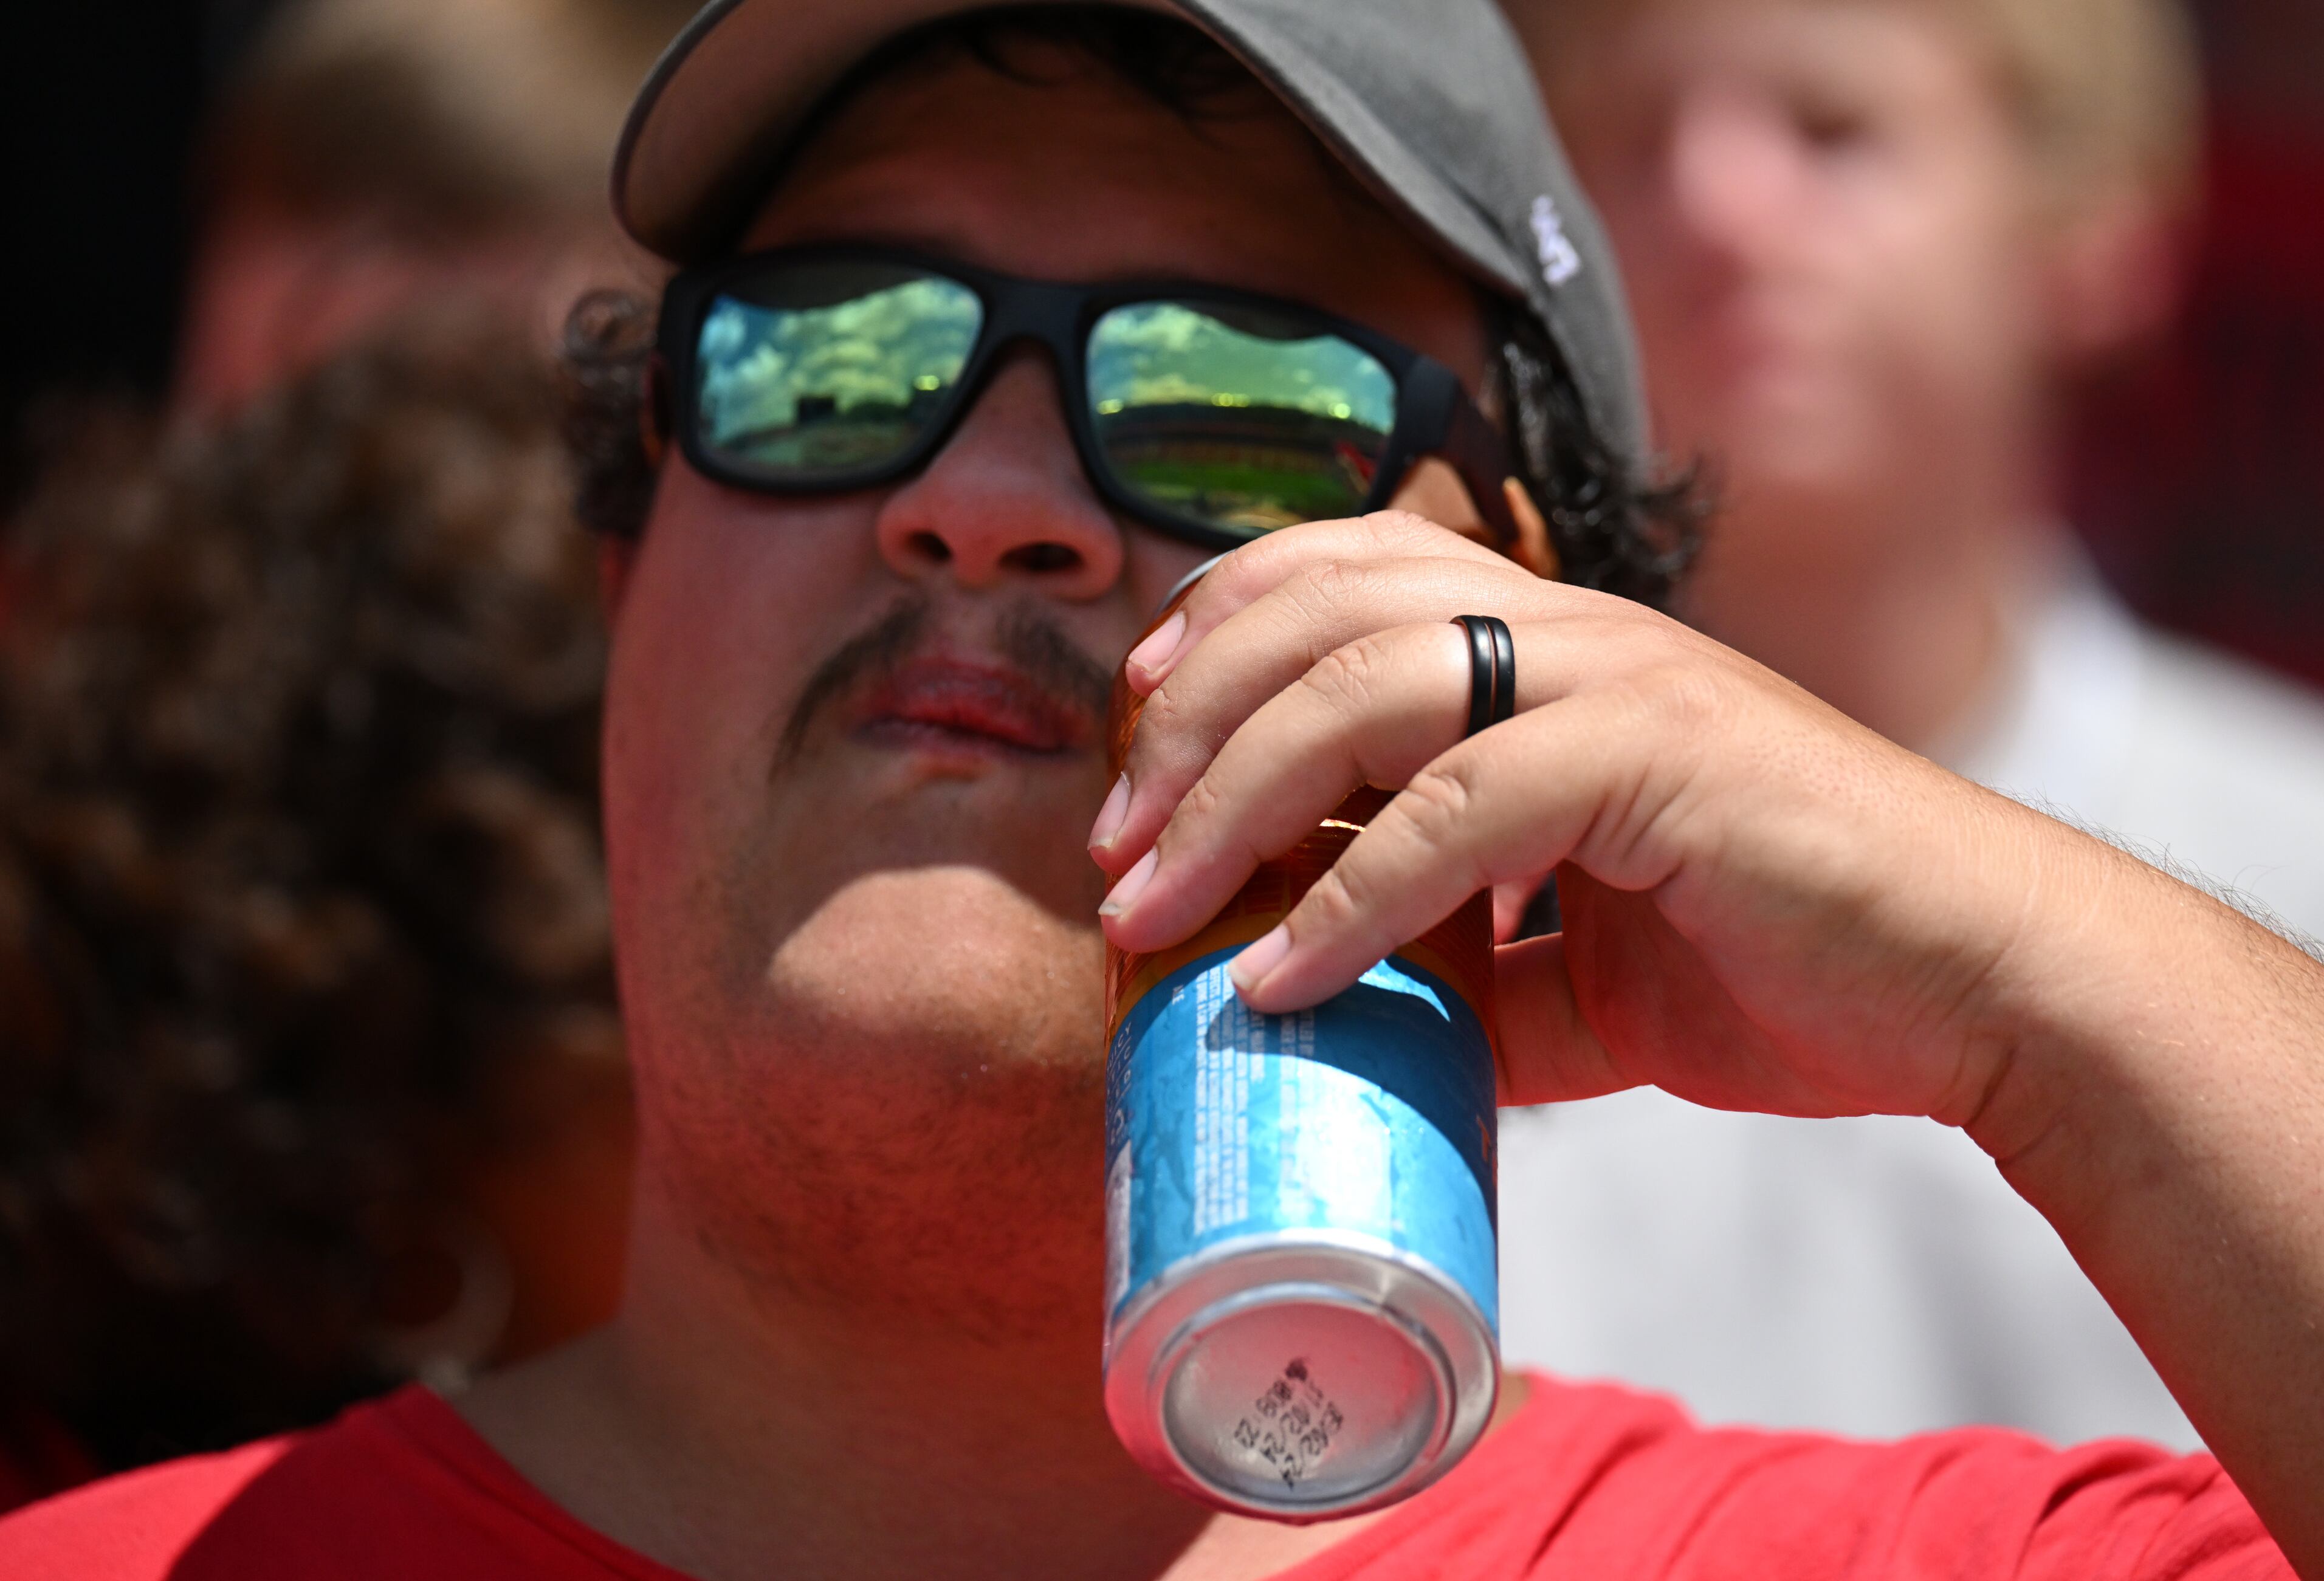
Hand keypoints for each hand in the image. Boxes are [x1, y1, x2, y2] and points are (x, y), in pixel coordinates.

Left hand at [1092, 512, 2109, 1129]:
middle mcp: (1576, 630)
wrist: (1975, 987)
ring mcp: (1621, 681)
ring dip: (1232, 803)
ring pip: (1371, 688)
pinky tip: (1283, 982)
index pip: (1345, 571)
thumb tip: (1347, 1017)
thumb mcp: (1585, 965)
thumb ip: (1471, 963)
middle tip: (1109, 849)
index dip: (1218, 626)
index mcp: (1552, 645)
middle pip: (1322, 614)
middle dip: (1187, 723)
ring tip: (1148, 915)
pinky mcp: (1663, 757)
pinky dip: (1355, 901)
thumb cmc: (1786, 958)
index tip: (1132, 734)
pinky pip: (1464, 810)